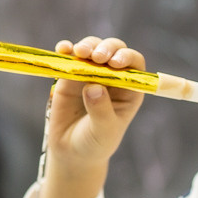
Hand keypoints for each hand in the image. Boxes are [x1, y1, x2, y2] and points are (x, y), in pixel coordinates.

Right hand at [46, 37, 146, 165]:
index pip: (134, 64)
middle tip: (95, 57)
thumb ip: (100, 110)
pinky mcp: (70, 75)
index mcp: (129, 89)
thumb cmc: (95, 142)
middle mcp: (111, 76)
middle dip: (105, 48)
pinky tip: (63, 49)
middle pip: (113, 50)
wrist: (71, 151)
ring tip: (78, 53)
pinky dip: (65, 49)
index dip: (127, 57)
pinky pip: (68, 56)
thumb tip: (92, 86)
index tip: (114, 63)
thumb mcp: (103, 131)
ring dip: (86, 46)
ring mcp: (90, 73)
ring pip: (91, 48)